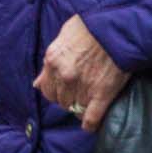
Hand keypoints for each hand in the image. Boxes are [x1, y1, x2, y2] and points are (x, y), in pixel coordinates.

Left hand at [33, 14, 128, 134]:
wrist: (115, 27)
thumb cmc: (89, 27)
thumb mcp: (62, 38)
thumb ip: (49, 62)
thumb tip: (37, 83)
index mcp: (52, 61)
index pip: (46, 89)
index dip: (55, 92)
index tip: (63, 91)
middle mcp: (64, 76)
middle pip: (61, 101)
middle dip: (68, 100)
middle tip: (78, 95)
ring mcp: (82, 86)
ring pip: (75, 109)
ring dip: (80, 108)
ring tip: (87, 103)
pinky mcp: (102, 93)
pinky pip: (92, 117)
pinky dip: (90, 124)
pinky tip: (90, 125)